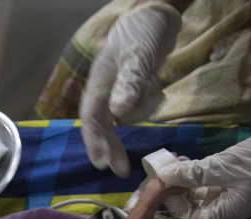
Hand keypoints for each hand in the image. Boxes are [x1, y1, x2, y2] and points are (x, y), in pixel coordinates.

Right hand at [80, 2, 181, 177]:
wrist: (158, 15)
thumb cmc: (143, 33)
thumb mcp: (138, 57)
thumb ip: (128, 85)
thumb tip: (119, 115)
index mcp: (99, 83)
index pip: (91, 118)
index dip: (95, 141)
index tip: (101, 163)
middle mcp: (105, 89)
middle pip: (103, 125)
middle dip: (111, 146)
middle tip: (120, 170)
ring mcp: (119, 90)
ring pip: (126, 115)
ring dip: (143, 109)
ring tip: (154, 87)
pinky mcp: (133, 88)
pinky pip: (139, 106)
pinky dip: (149, 101)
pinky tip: (156, 85)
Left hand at [142, 107, 250, 218]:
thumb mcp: (226, 167)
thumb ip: (195, 174)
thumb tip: (165, 176)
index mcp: (226, 213)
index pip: (190, 216)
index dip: (173, 203)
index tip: (161, 183)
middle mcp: (226, 207)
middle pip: (192, 205)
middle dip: (175, 189)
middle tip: (164, 169)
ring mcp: (230, 193)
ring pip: (198, 192)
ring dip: (184, 179)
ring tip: (174, 161)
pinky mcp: (232, 179)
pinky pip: (208, 181)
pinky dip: (196, 173)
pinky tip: (186, 160)